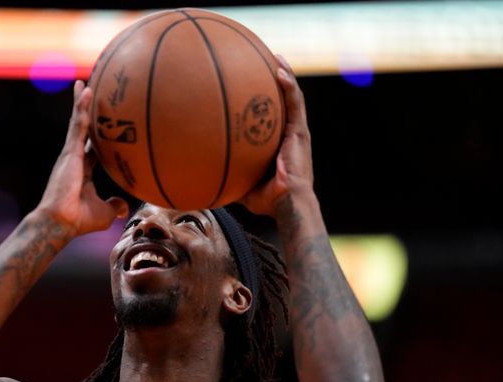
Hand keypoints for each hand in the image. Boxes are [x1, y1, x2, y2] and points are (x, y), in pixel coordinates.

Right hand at [35, 80, 128, 237]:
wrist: (61, 222)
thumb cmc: (79, 220)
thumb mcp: (104, 213)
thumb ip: (114, 206)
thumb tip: (124, 207)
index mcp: (83, 171)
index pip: (92, 149)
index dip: (97, 137)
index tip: (104, 125)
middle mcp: (75, 159)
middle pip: (82, 130)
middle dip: (84, 112)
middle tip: (88, 92)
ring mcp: (71, 153)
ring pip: (77, 122)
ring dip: (81, 102)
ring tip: (83, 83)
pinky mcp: (70, 151)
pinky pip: (77, 124)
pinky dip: (81, 107)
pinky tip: (87, 90)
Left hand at [240, 55, 315, 217]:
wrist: (288, 203)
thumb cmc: (267, 200)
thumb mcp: (242, 185)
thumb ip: (227, 178)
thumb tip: (201, 180)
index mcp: (278, 144)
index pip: (273, 117)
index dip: (265, 101)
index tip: (251, 86)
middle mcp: (289, 134)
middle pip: (284, 101)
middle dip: (276, 81)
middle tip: (264, 62)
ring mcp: (296, 132)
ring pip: (293, 97)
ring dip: (285, 75)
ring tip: (275, 57)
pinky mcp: (300, 132)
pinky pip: (295, 103)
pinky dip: (288, 85)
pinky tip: (279, 71)